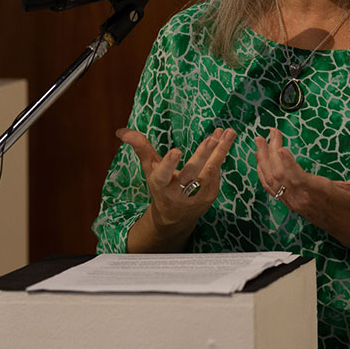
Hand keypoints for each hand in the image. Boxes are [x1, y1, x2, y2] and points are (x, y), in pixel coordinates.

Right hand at [119, 127, 236, 249]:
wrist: (175, 217)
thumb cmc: (161, 186)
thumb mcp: (149, 168)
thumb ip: (140, 148)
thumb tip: (120, 131)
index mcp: (161, 184)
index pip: (164, 174)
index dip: (169, 164)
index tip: (177, 151)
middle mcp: (178, 192)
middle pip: (191, 173)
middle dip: (201, 156)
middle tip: (211, 139)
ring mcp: (196, 195)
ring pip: (209, 171)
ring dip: (220, 151)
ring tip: (228, 132)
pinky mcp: (210, 195)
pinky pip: (217, 172)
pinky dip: (221, 154)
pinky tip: (225, 138)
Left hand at [254, 128, 349, 266]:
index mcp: (318, 192)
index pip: (299, 177)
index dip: (288, 163)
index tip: (279, 147)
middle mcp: (302, 198)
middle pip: (280, 174)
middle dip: (271, 152)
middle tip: (271, 132)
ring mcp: (294, 202)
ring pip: (272, 181)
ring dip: (263, 160)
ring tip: (258, 141)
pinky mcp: (291, 204)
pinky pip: (271, 189)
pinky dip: (262, 174)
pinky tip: (260, 161)